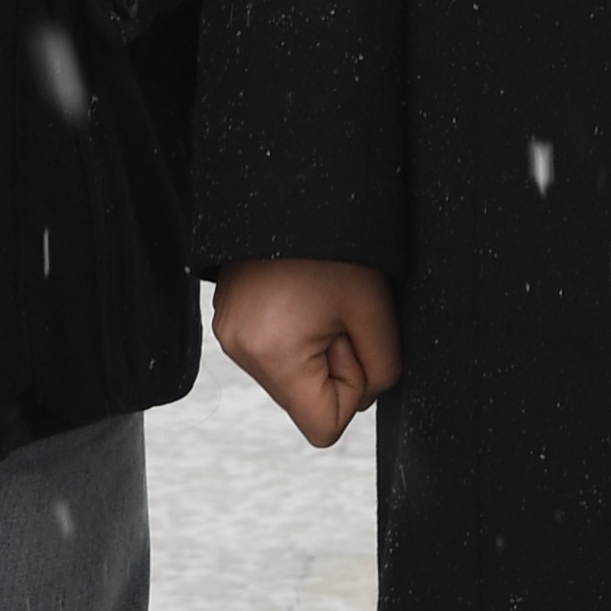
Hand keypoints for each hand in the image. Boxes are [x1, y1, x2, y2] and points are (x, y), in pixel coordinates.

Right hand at [211, 256, 404, 446]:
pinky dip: (294, 332)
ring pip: (290, 375)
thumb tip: (365, 393)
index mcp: (273, 355)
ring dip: (313, 346)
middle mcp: (240, 351)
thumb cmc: (336, 243)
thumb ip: (382, 370)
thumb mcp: (375, 311)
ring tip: (314, 296)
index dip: (352, 391)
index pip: (324, 428)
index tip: (350, 338)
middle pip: (305, 400)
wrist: (290, 182)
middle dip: (331, 364)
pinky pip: (273, 349)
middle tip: (334, 310)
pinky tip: (298, 292)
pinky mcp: (229, 315)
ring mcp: (228, 332)